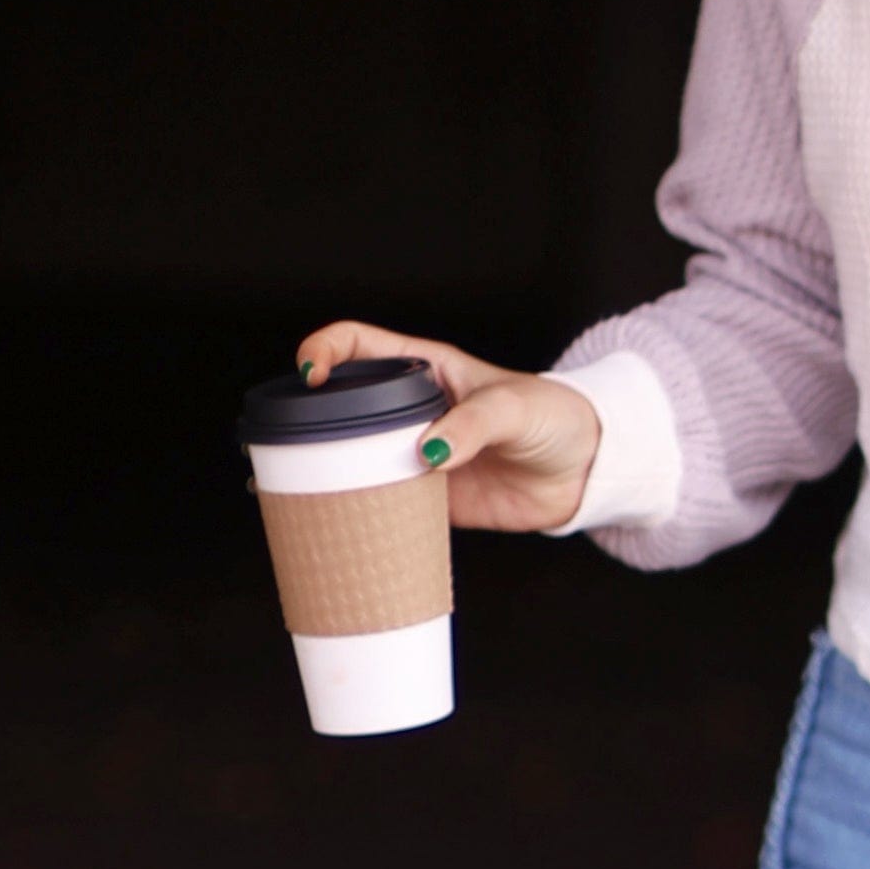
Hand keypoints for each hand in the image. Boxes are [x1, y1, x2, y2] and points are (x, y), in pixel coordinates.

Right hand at [293, 321, 601, 534]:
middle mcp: (411, 409)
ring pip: (353, 457)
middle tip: (285, 440)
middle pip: (343, 404)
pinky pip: (381, 504)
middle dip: (307, 417)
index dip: (325, 350)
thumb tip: (429, 453)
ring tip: (293, 486)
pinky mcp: (427, 498)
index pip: (359, 345)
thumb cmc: (555, 417)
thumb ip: (473, 425)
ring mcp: (414, 454)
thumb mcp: (515, 407)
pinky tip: (336, 523)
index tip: (309, 375)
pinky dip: (356, 513)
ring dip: (323, 470)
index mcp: (426, 368)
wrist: (584, 471)